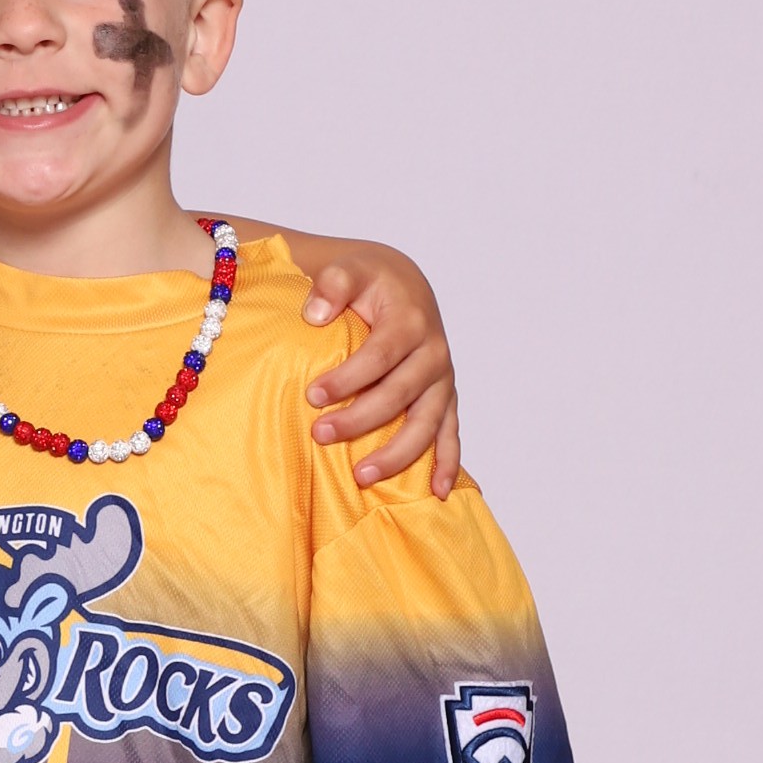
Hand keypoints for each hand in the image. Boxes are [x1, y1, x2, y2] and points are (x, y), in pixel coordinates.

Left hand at [299, 242, 460, 496]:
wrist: (401, 284)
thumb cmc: (369, 282)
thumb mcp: (348, 270)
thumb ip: (332, 284)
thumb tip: (316, 314)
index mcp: (411, 320)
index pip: (380, 355)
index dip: (349, 378)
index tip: (313, 396)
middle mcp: (433, 352)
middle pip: (400, 394)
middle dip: (360, 419)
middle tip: (320, 435)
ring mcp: (441, 380)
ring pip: (426, 423)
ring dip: (397, 453)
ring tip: (360, 477)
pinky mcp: (444, 398)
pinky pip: (450, 434)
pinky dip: (447, 463)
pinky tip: (437, 492)